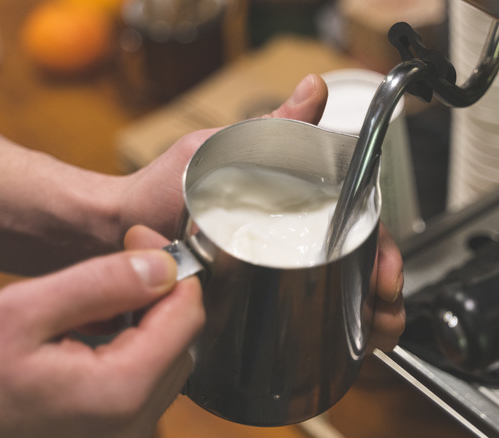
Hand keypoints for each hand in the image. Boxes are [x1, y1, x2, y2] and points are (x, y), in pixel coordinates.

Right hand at [0, 230, 203, 437]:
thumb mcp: (21, 313)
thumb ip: (99, 285)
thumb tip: (161, 264)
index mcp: (122, 390)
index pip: (188, 315)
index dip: (172, 267)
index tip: (139, 238)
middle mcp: (136, 421)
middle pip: (183, 336)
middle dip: (159, 290)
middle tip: (119, 258)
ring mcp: (127, 433)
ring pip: (167, 356)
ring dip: (144, 317)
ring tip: (94, 299)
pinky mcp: (114, 433)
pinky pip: (145, 379)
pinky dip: (130, 346)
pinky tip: (91, 331)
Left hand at [121, 74, 403, 353]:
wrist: (112, 235)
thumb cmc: (158, 190)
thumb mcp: (215, 152)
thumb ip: (268, 127)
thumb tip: (313, 88)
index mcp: (288, 206)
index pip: (352, 227)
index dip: (380, 250)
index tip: (386, 273)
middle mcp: (286, 243)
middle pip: (354, 268)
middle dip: (380, 293)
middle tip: (384, 310)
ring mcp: (271, 278)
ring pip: (337, 301)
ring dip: (364, 320)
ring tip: (372, 333)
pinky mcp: (251, 309)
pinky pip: (300, 325)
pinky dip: (331, 339)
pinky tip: (345, 348)